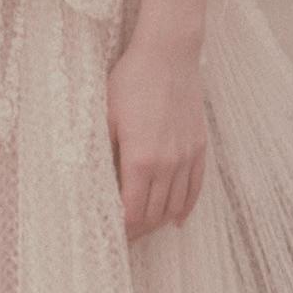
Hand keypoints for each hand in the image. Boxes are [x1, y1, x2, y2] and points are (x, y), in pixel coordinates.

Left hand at [107, 36, 208, 240]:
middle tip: (124, 237)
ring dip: (159, 221)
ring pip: (176, 205)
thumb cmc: (131, 83)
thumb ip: (102, 156)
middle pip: (154, 214)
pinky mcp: (199, 147)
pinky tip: (177, 218)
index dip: (122, 229)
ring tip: (145, 228)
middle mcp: (168, 164)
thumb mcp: (105, 118)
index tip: (111, 235)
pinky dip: (186, 207)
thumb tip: (93, 185)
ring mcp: (187, 156)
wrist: (168, 55)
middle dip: (138, 230)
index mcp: (140, 160)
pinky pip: (196, 188)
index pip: (133, 212)